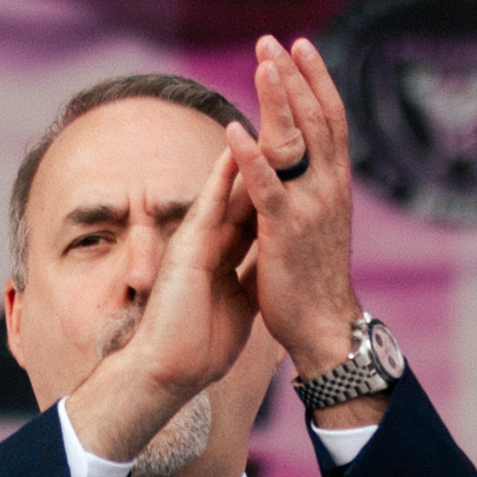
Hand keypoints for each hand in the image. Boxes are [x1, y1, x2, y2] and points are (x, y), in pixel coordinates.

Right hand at [64, 126, 260, 463]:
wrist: (171, 371)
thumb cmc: (201, 343)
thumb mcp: (238, 299)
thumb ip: (248, 274)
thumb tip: (265, 266)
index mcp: (229, 247)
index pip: (260, 200)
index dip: (281, 173)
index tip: (305, 144)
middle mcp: (215, 234)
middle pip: (249, 180)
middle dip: (269, 145)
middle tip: (286, 105)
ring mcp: (200, 237)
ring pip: (231, 183)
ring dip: (247, 143)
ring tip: (264, 106)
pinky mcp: (189, 249)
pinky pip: (210, 204)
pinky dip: (224, 176)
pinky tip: (236, 143)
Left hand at [241, 34, 361, 383]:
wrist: (326, 327)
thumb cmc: (315, 280)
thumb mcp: (317, 226)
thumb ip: (307, 192)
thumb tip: (294, 168)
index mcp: (336, 185)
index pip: (331, 120)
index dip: (317, 81)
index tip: (301, 47)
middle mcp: (329, 188)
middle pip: (315, 118)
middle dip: (294, 76)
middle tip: (272, 40)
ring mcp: (310, 207)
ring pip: (297, 141)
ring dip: (278, 98)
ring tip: (263, 62)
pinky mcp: (285, 231)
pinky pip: (266, 186)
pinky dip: (249, 156)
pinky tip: (233, 128)